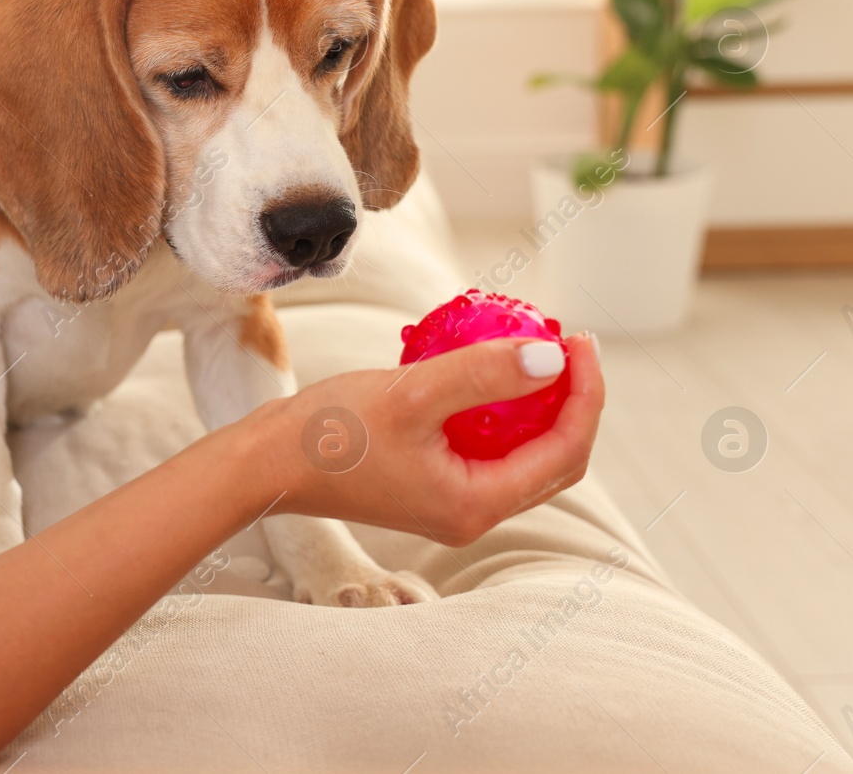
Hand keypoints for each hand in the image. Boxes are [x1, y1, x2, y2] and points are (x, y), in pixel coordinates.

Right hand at [250, 333, 602, 545]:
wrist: (267, 465)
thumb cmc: (330, 433)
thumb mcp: (411, 393)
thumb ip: (483, 375)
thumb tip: (554, 358)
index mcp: (477, 504)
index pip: (565, 452)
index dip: (586, 394)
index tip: (578, 339)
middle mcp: (472, 513)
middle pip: (554, 459)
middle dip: (572, 399)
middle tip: (567, 340)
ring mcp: (451, 503)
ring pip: (523, 455)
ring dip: (539, 405)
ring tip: (535, 348)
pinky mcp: (430, 486)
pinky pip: (487, 448)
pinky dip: (499, 410)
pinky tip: (484, 368)